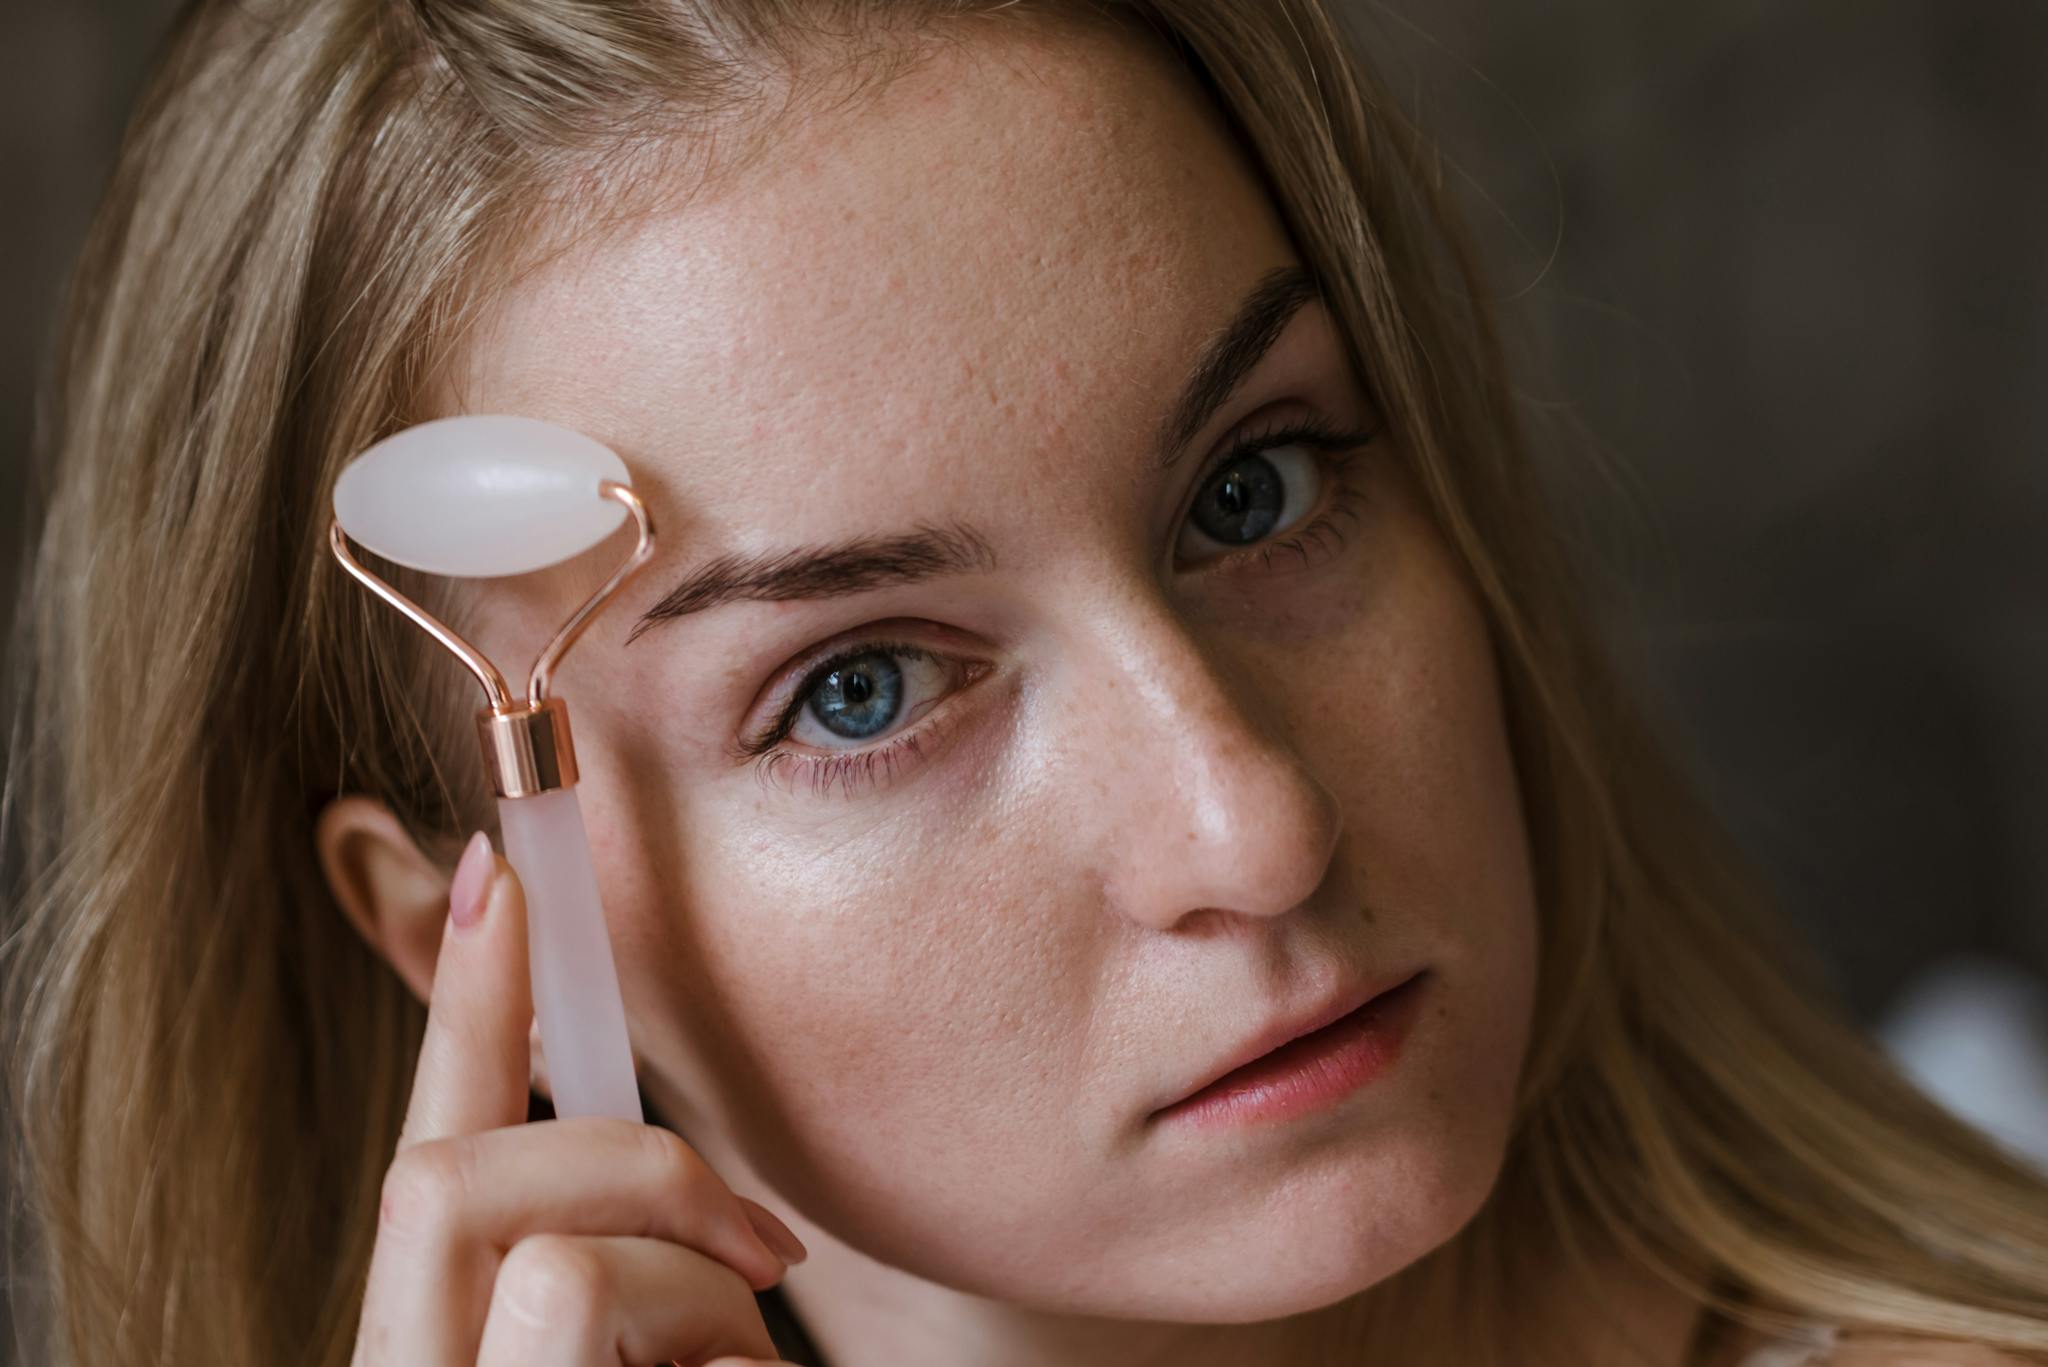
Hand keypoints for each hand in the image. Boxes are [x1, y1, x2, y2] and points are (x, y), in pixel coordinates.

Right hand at [349, 832, 808, 1366]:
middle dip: (641, 1177)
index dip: (455, 1006)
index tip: (492, 865)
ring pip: (565, 1269)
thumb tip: (571, 1035)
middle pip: (448, 1180)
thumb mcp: (637, 1329)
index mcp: (438, 1341)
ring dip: (705, 1303)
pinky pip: (661, 1359)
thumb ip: (603, 1215)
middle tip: (763, 1262)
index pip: (425, 1158)